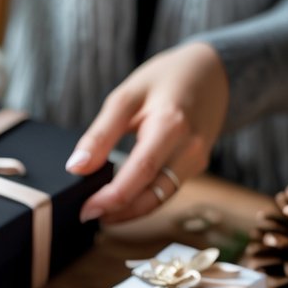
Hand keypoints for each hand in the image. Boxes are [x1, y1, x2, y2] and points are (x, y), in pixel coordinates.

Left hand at [64, 41, 228, 223]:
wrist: (211, 72)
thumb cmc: (165, 79)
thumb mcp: (126, 96)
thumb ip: (101, 134)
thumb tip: (76, 167)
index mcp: (170, 125)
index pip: (140, 172)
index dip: (112, 197)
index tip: (86, 209)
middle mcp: (189, 148)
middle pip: (153, 194)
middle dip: (119, 212)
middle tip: (87, 215)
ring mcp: (196, 160)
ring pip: (162, 198)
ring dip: (131, 211)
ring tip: (100, 212)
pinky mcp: (196, 166)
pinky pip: (168, 190)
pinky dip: (144, 199)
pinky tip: (121, 200)